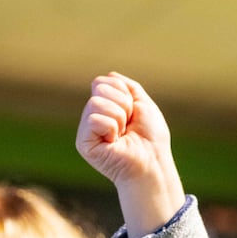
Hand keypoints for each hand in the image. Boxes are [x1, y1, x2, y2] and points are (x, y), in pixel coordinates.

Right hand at [77, 72, 186, 237]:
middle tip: (128, 126)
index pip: (102, 81)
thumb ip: (128, 87)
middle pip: (99, 88)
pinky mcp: (83, 143)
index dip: (124, 94)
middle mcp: (92, 117)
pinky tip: (114, 142)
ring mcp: (86, 130)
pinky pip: (93, 119)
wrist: (153, 161)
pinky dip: (111, 128)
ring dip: (118, 117)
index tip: (133, 114)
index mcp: (105, 107)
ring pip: (96, 102)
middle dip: (122, 104)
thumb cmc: (151, 137)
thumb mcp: (143, 104)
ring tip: (122, 135)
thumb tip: (109, 76)